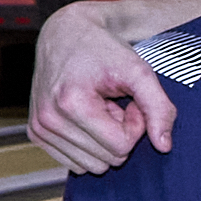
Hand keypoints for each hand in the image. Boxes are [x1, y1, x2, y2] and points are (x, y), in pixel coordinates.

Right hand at [32, 9, 168, 170]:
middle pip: (107, 159)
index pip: (121, 147)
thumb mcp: (139, 71)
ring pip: (92, 166)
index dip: (135, 125)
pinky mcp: (37, 134)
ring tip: (101, 108)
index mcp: (71, 104)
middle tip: (115, 103)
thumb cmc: (103, 50)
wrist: (66, 34)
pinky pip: (75, 163)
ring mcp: (39, 129)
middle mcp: (48, 120)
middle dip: (120, 133)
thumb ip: (159, 107)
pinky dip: (89, 143)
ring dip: (104, 139)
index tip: (130, 102)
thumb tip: (164, 146)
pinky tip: (88, 116)